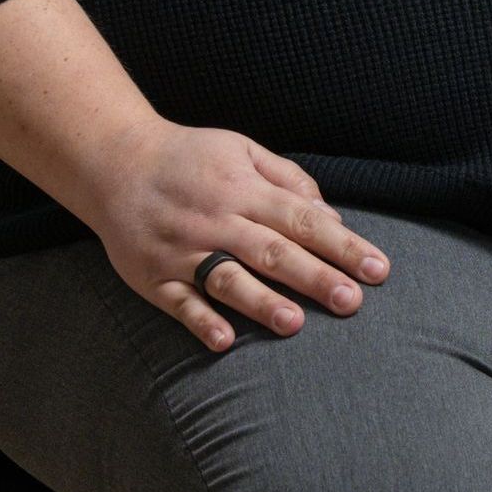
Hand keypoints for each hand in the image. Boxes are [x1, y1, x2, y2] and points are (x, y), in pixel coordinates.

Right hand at [86, 115, 390, 350]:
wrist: (114, 162)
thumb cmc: (190, 158)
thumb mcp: (242, 150)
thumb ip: (289, 179)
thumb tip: (331, 215)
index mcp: (244, 189)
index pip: (304, 220)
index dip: (342, 245)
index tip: (377, 269)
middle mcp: (218, 220)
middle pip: (273, 251)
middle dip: (315, 276)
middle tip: (351, 302)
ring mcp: (184, 251)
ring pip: (228, 279)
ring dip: (261, 302)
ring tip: (295, 323)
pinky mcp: (155, 277)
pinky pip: (179, 302)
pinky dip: (201, 321)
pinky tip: (224, 341)